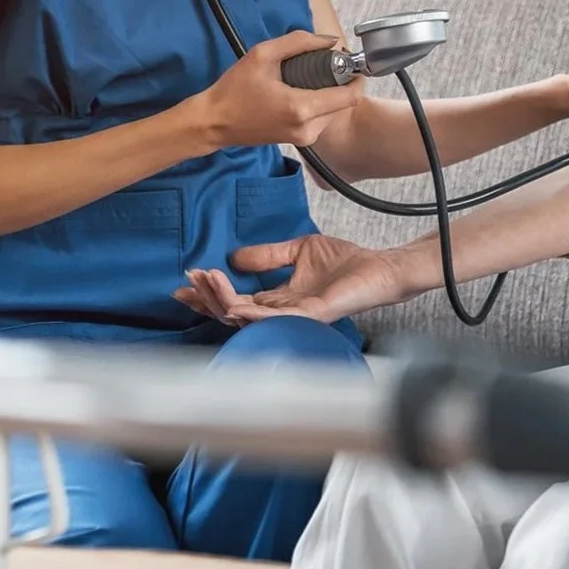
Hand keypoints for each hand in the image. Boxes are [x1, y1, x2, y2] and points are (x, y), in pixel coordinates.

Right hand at [173, 233, 407, 325]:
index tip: (189, 276)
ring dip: (223, 301)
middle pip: (234, 311)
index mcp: (277, 299)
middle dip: (208, 298)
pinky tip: (236, 303)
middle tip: (188, 282)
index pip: (236, 299)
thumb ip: (269, 255)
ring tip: (207, 282)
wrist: (380, 269)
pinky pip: (276, 319)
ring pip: (248, 318)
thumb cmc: (346, 263)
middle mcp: (281, 313)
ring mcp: (294, 317)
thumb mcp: (299, 250)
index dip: (212, 289)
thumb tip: (234, 256)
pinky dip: (253, 312)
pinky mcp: (311, 316)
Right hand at [200, 31, 367, 150]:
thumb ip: (300, 42)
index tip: (347, 61)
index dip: (356, 77)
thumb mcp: (263, 54)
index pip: (350, 96)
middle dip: (341, 82)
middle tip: (323, 64)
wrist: (214, 122)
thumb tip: (331, 40)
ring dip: (330, 93)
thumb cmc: (235, 88)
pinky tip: (300, 90)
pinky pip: (321, 119)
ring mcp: (304, 138)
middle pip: (344, 103)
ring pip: (334, 112)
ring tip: (309, 77)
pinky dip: (318, 103)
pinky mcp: (299, 141)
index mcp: (302, 108)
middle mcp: (308, 128)